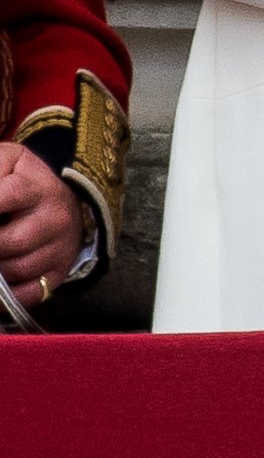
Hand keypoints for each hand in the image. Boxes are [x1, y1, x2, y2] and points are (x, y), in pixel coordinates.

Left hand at [0, 143, 84, 308]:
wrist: (63, 200)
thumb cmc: (22, 181)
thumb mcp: (7, 162)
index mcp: (38, 188)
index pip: (8, 196)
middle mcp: (55, 219)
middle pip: (8, 242)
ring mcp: (60, 248)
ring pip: (14, 271)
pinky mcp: (58, 273)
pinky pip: (28, 294)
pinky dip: (6, 295)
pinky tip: (0, 280)